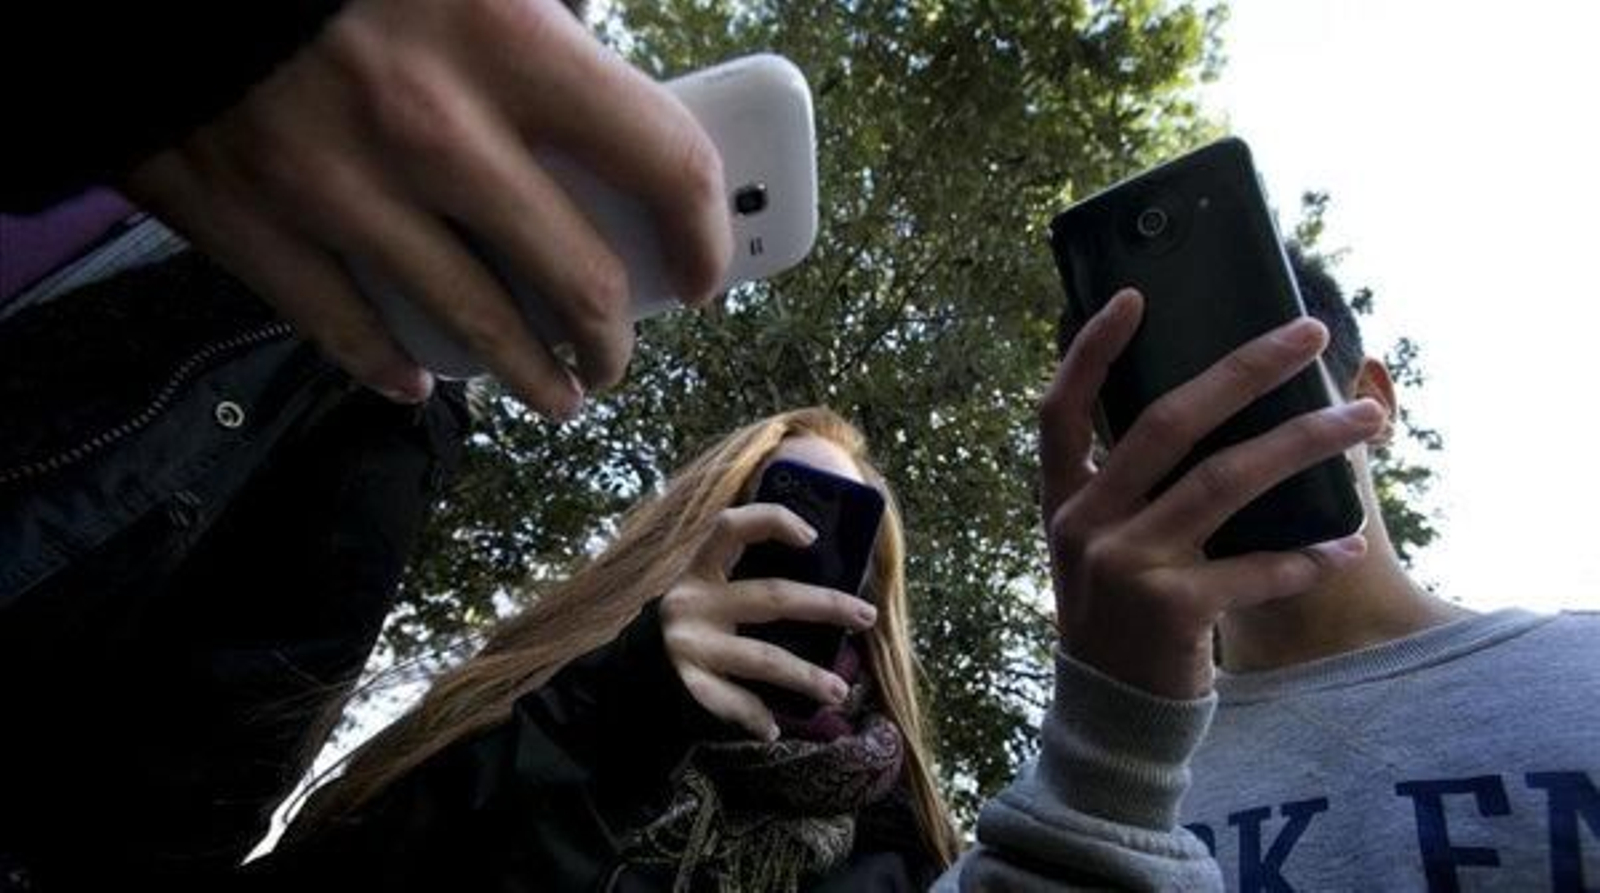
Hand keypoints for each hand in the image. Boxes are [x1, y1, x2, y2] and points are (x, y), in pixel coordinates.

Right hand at [123, 0, 730, 415]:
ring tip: (560, 393)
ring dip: (536, 376)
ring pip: (476, 327)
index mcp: (508, 40)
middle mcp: (436, 128)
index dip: (705, 233)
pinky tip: (420, 381)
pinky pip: (345, 328)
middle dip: (617, 335)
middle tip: (619, 349)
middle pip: (579, 279)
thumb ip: (545, 13)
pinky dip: (393, 366)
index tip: (706, 268)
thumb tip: (603, 63)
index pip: (663, 163)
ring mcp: (341, 187)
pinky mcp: (253, 222)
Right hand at [661, 504, 878, 740]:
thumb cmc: (694, 626)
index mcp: (700, 570)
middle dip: (825, 605)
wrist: (629, 676)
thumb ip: (746, 580)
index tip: (813, 536)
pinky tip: (774, 727)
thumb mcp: (709, 593)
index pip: (732, 527)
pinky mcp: (687, 683)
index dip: (771, 521)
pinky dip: (754, 716)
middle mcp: (692, 602)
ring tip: (840, 690)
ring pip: (762, 658)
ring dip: (806, 675)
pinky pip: (731, 702)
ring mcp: (688, 645)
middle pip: (771, 597)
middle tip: (866, 615)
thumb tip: (827, 581)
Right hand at [1039, 289, 1384, 698]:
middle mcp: (1086, 524)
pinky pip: (1254, 568)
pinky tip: (1346, 545)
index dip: (1092, 350)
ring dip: (1305, 442)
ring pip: (1226, 479)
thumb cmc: (1122, 619)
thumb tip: (1212, 411)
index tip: (1136, 296)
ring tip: (1366, 420)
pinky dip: (1306, 557)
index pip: (1062, 410)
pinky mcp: (1170, 611)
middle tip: (1309, 333)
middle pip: (1167, 422)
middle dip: (1245, 368)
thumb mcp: (1101, 549)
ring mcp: (1124, 566)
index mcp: (1065, 502)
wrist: (1114, 718)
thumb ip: (1127, 490)